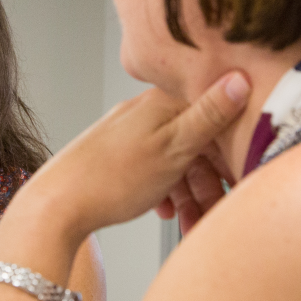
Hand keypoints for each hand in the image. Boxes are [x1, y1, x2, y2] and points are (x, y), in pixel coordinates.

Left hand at [15, 72, 249, 237]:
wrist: (57, 204)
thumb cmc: (111, 178)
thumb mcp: (173, 147)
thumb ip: (209, 115)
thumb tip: (240, 78)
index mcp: (163, 102)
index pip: (215, 115)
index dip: (234, 148)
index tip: (243, 175)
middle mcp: (145, 112)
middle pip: (196, 143)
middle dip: (210, 181)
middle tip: (214, 211)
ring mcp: (130, 133)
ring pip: (176, 161)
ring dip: (190, 194)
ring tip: (190, 222)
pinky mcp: (117, 155)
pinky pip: (154, 170)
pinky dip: (166, 192)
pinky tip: (165, 211)